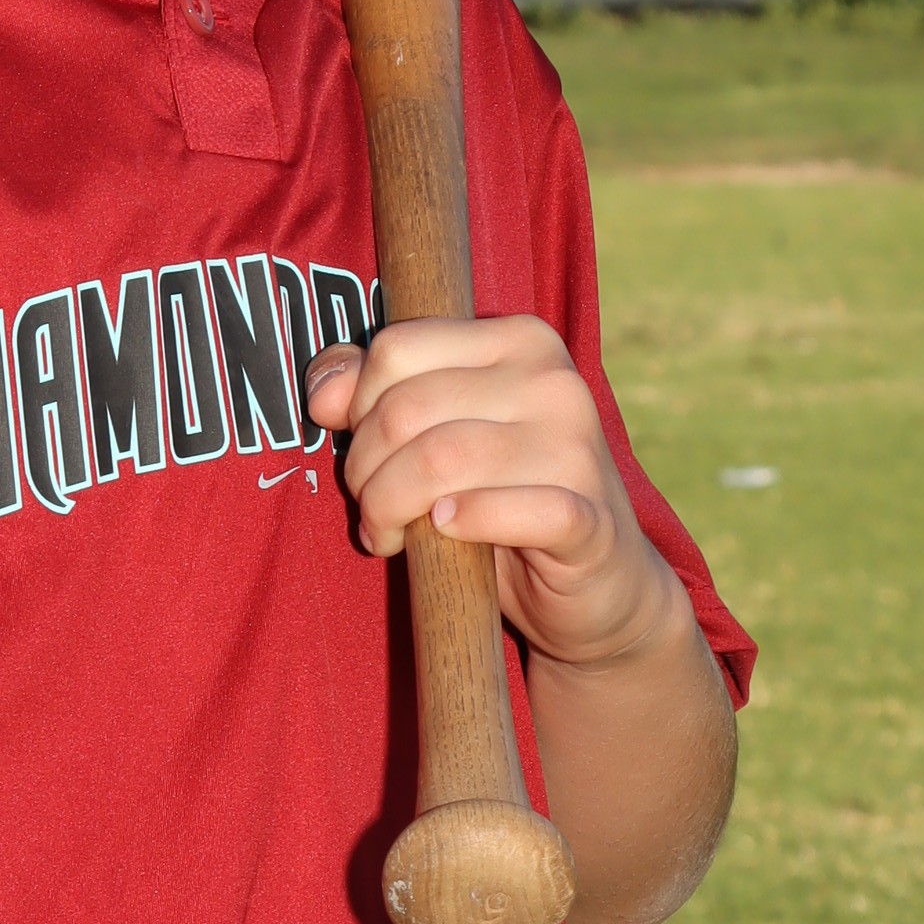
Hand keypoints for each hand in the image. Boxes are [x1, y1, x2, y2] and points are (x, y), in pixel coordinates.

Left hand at [304, 316, 689, 676]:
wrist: (600, 583)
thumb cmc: (505, 497)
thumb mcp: (440, 433)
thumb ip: (374, 394)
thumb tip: (323, 392)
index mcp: (521, 341)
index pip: (398, 348)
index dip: (358, 410)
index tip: (367, 454)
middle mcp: (554, 381)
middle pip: (405, 408)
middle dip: (364, 470)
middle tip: (373, 510)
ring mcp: (577, 449)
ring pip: (438, 460)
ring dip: (390, 507)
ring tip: (391, 534)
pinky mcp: (588, 520)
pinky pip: (502, 512)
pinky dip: (461, 525)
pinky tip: (447, 533)